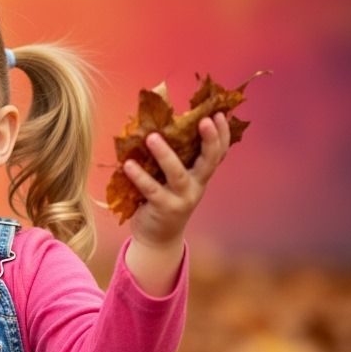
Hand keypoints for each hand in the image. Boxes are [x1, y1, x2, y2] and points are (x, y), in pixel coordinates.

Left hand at [123, 113, 230, 249]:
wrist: (157, 237)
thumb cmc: (163, 198)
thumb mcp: (173, 177)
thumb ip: (174, 153)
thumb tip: (161, 114)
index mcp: (200, 174)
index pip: (218, 152)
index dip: (222, 134)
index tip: (219, 113)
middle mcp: (196, 185)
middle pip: (209, 160)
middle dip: (210, 140)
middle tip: (204, 120)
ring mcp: (182, 198)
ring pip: (177, 174)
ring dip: (165, 155)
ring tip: (152, 137)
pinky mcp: (164, 208)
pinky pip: (151, 190)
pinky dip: (139, 177)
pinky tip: (128, 164)